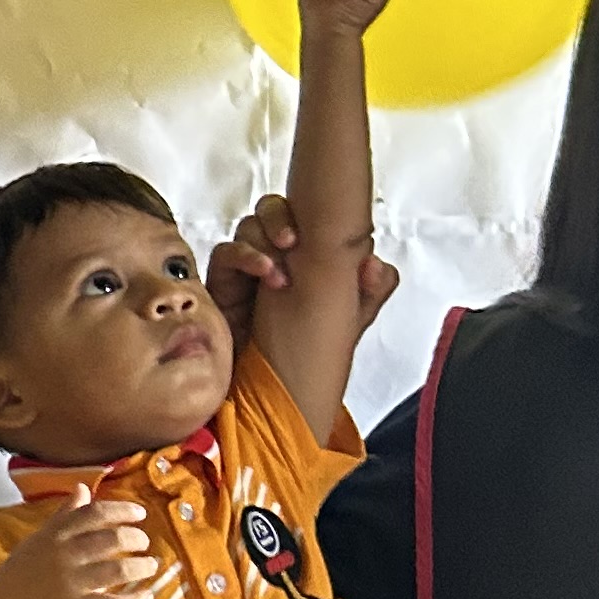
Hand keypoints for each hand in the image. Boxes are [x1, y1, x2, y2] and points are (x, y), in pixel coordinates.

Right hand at [0, 484, 155, 598]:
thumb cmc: (25, 570)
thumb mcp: (40, 538)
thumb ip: (64, 514)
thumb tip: (82, 487)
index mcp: (55, 534)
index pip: (94, 513)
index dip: (122, 510)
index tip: (140, 514)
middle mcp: (64, 554)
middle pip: (111, 540)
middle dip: (136, 539)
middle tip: (144, 543)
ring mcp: (70, 582)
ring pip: (117, 570)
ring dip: (142, 567)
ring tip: (152, 566)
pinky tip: (147, 596)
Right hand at [209, 193, 399, 348]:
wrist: (276, 388)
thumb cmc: (310, 354)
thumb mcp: (352, 317)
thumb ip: (372, 287)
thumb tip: (375, 260)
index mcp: (310, 257)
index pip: (306, 216)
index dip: (310, 212)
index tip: (322, 226)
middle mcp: (278, 257)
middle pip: (272, 210)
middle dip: (280, 216)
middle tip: (293, 241)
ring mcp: (248, 269)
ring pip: (249, 227)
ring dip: (264, 239)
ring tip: (281, 275)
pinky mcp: (223, 283)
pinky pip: (226, 253)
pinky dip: (245, 256)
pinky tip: (265, 274)